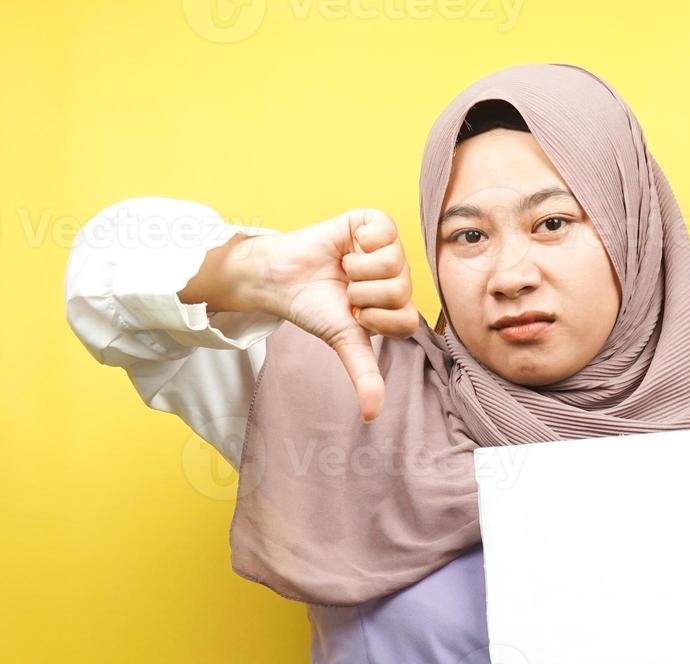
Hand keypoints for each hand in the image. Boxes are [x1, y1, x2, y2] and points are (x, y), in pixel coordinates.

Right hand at [258, 208, 420, 421]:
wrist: (282, 277)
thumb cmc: (315, 307)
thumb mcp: (343, 341)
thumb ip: (364, 374)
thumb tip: (372, 415)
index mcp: (398, 306)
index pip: (407, 320)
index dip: (374, 320)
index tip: (353, 315)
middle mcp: (399, 277)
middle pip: (399, 290)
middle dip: (361, 295)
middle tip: (346, 290)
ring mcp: (389, 248)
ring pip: (391, 262)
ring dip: (356, 269)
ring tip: (344, 268)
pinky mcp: (374, 222)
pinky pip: (383, 231)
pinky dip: (359, 240)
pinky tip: (348, 245)